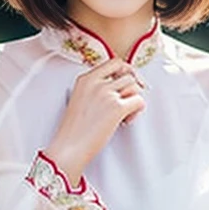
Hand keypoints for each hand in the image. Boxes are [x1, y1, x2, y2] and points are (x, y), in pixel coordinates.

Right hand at [46, 57, 145, 184]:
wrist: (69, 147)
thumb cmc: (74, 129)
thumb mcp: (80, 99)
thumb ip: (95, 88)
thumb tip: (120, 86)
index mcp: (85, 78)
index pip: (115, 62)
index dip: (125, 71)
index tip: (127, 83)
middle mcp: (96, 83)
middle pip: (128, 74)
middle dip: (132, 88)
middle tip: (128, 101)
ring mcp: (106, 94)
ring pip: (135, 87)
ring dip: (134, 101)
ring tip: (123, 115)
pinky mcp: (116, 108)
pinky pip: (139, 101)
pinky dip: (137, 112)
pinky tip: (125, 121)